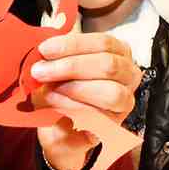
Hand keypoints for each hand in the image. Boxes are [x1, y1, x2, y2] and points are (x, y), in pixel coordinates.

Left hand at [31, 33, 141, 169]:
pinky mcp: (115, 126)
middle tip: (40, 71)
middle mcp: (128, 75)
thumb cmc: (62, 88)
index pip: (103, 43)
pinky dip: (74, 109)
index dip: (73, 45)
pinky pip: (99, 117)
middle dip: (70, 67)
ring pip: (111, 92)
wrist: (59, 125)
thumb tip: (43, 53)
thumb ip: (54, 56)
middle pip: (108, 65)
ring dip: (74, 89)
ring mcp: (125, 101)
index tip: (44, 49)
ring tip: (48, 90)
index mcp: (118, 52)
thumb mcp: (57, 65)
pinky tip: (55, 105)